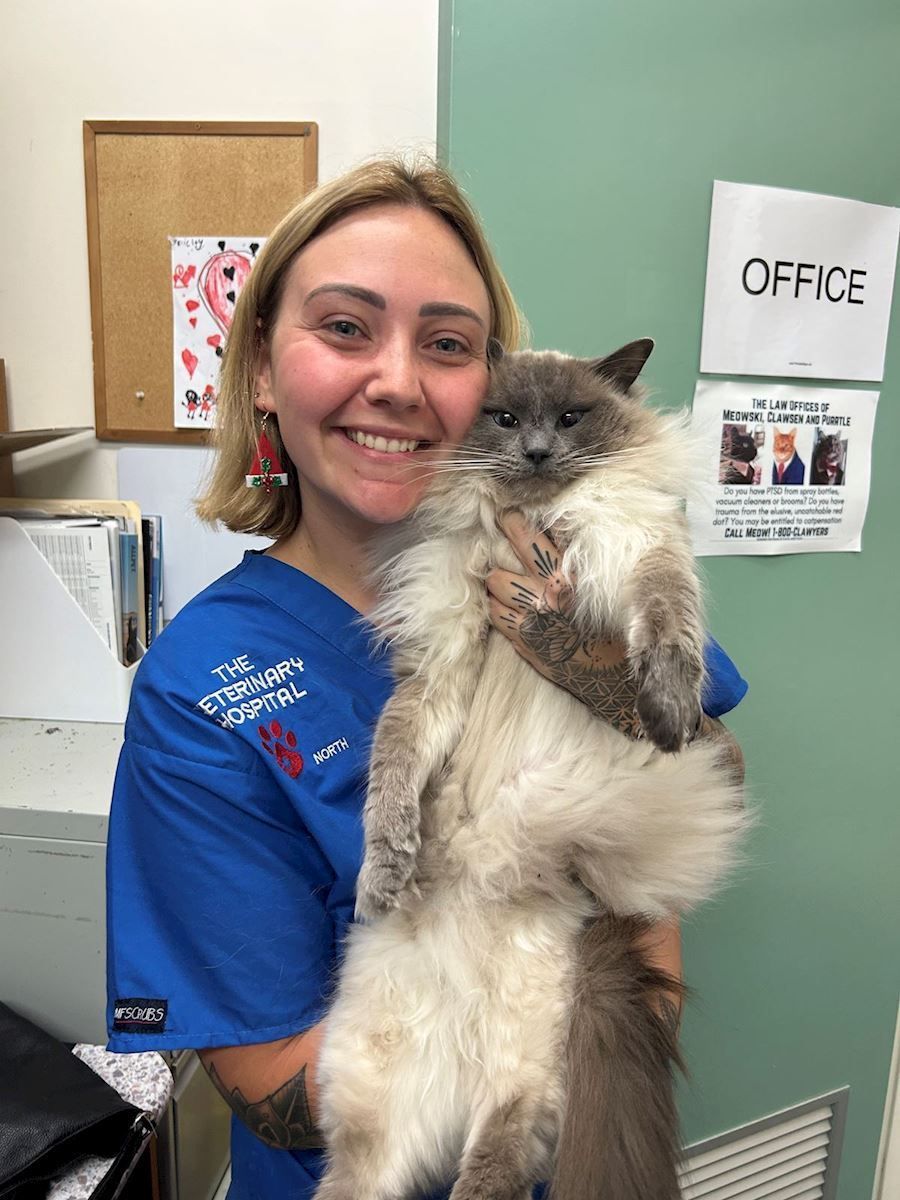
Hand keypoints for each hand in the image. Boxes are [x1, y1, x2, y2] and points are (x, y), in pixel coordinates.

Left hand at [485, 513, 643, 738]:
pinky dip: (495, 605)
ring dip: (497, 580)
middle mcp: (547, 597)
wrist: (617, 683)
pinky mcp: (524, 643)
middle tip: (496, 535)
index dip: (515, 523)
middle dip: (498, 547)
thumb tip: (560, 528)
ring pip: (495, 586)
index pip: (532, 540)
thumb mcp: (606, 590)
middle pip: (505, 561)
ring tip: (503, 577)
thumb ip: (580, 562)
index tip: (506, 513)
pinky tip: (502, 603)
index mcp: (570, 580)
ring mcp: (532, 621)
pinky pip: (496, 615)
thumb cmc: (617, 631)